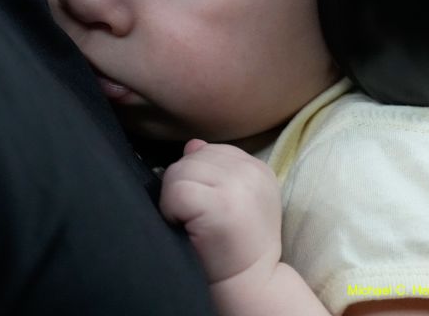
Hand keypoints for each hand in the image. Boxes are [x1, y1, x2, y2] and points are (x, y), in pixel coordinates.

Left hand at [159, 139, 282, 285]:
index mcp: (258, 168)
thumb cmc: (237, 246)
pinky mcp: (221, 203)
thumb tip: (192, 145)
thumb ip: (217, 170)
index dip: (198, 178)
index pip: (210, 151)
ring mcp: (238, 185)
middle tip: (195, 217)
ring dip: (175, 199)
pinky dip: (170, 210)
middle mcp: (252, 171)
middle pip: (192, 158)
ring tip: (191, 222)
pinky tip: (185, 227)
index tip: (206, 207)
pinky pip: (176, 190)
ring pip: (180, 171)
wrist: (251, 284)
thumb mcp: (235, 201)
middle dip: (183, 186)